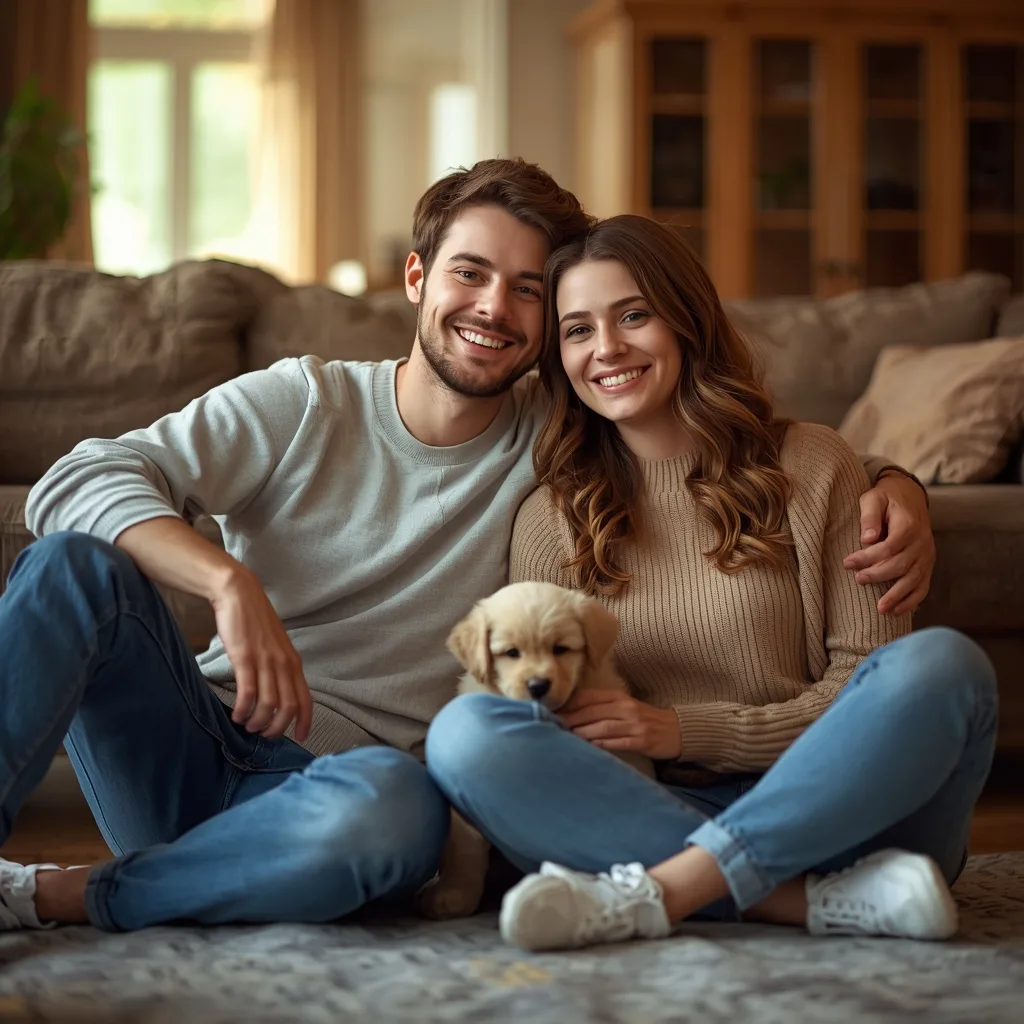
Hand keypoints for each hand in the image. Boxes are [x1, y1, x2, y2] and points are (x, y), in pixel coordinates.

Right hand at [209, 566, 312, 741]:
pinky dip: (243, 709)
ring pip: (269, 705)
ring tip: (247, 725)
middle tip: (264, 734)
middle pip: (289, 708)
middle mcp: (284, 664)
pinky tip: (236, 714)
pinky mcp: (245, 658)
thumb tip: (277, 693)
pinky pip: (248, 693)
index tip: (302, 737)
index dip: (306, 722)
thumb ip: (279, 668)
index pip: (307, 699)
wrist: (239, 594)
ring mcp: (266, 661)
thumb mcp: (275, 646)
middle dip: (277, 729)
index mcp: (294, 662)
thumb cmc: (254, 622)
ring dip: (258, 722)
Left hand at [559, 689, 681, 759]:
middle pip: (592, 712)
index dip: (570, 704)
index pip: (589, 697)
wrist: (677, 730)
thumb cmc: (645, 719)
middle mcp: (626, 708)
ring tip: (568, 738)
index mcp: (620, 697)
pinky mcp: (642, 741)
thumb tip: (572, 715)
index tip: (553, 712)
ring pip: (603, 727)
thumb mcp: (626, 707)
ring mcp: (635, 725)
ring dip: (583, 733)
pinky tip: (590, 747)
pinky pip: (617, 743)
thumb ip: (602, 708)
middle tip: (554, 727)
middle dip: (571, 720)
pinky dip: (602, 744)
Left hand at [843, 472, 934, 616]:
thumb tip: (867, 538)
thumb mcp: (873, 498)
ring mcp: (927, 556)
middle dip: (879, 575)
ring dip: (898, 596)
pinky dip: (912, 600)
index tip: (847, 563)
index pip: (889, 546)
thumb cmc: (886, 499)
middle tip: (858, 580)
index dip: (868, 557)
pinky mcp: (927, 565)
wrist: (909, 496)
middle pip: (901, 564)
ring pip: (914, 579)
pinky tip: (898, 612)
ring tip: (880, 609)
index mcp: (909, 526)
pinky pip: (923, 586)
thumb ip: (869, 516)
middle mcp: (922, 543)